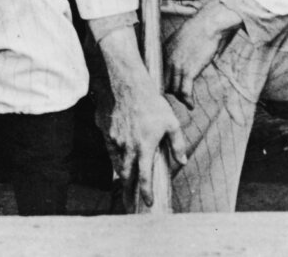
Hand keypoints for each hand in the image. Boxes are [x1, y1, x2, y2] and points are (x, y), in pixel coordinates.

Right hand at [104, 78, 188, 207]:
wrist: (125, 84)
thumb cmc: (151, 102)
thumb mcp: (171, 122)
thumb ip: (177, 144)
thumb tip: (182, 161)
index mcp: (145, 148)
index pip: (144, 177)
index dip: (146, 192)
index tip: (147, 203)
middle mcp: (127, 147)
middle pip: (126, 176)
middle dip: (127, 190)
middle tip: (128, 201)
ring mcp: (114, 140)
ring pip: (116, 163)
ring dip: (121, 174)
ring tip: (124, 182)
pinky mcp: (106, 131)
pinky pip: (109, 149)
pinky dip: (114, 157)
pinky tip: (118, 157)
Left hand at [164, 0, 242, 106]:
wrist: (207, 26)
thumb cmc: (197, 32)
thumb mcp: (179, 41)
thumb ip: (175, 52)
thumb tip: (178, 61)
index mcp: (162, 52)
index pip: (157, 74)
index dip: (162, 83)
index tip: (167, 90)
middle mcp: (166, 60)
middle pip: (164, 83)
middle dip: (170, 91)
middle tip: (179, 97)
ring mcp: (176, 66)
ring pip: (173, 89)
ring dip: (180, 98)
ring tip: (186, 102)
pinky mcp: (188, 70)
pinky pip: (184, 91)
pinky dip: (187, 100)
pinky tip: (191, 105)